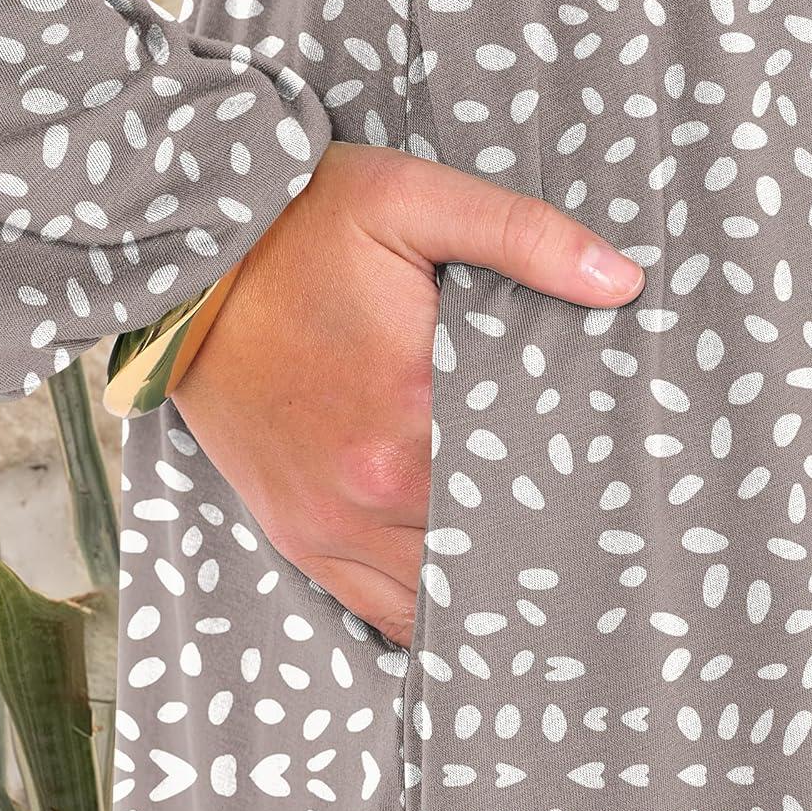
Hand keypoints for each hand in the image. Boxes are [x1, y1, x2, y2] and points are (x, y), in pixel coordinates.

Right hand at [170, 141, 645, 649]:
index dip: (584, 486)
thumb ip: (525, 237)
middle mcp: (369, 492)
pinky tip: (469, 594)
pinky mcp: (296, 534)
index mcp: (410, 412)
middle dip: (546, 541)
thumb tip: (623, 281)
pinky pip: (377, 611)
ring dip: (490, 584)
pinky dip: (428, 612)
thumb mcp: (415, 198)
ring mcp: (327, 525)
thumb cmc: (304, 224)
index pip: (532, 483)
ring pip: (439, 600)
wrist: (187, 261)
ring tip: (547, 569)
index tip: (620, 479)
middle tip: (603, 531)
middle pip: (492, 551)